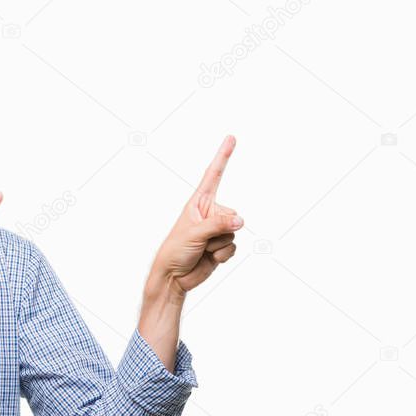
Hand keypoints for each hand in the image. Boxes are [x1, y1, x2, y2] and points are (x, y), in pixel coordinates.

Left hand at [148, 135, 243, 298]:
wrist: (173, 277)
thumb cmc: (175, 250)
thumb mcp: (194, 233)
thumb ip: (218, 225)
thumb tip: (241, 221)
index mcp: (198, 203)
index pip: (213, 175)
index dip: (223, 156)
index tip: (231, 138)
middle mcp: (209, 213)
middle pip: (233, 214)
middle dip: (220, 229)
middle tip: (201, 240)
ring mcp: (216, 230)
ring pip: (234, 232)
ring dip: (219, 244)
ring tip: (202, 250)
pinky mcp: (222, 245)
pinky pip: (234, 246)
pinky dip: (223, 254)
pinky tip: (209, 258)